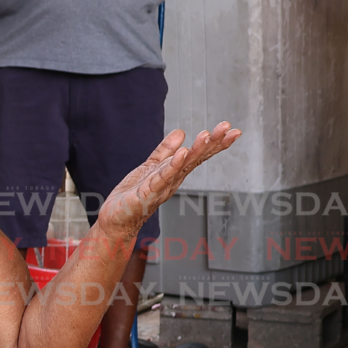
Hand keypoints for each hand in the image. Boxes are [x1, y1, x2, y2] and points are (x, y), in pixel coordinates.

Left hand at [95, 122, 241, 242]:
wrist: (116, 219)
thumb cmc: (133, 195)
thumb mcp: (151, 167)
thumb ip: (165, 150)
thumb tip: (181, 132)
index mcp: (175, 172)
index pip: (198, 155)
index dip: (214, 142)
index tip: (231, 129)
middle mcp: (173, 180)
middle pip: (196, 159)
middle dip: (213, 143)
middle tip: (229, 128)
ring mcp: (162, 187)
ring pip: (183, 166)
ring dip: (195, 151)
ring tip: (207, 136)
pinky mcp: (147, 193)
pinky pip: (162, 178)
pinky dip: (173, 166)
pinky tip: (182, 153)